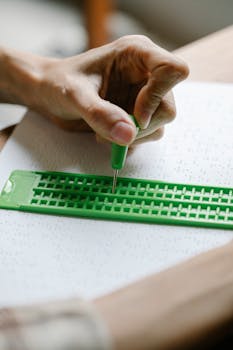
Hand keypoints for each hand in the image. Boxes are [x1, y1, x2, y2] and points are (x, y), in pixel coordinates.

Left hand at [35, 35, 188, 144]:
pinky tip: (107, 135)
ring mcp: (142, 96)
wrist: (49, 95)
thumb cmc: (59, 82)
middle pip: (167, 107)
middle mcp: (145, 74)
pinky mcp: (136, 114)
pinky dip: (128, 142)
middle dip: (142, 126)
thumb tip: (128, 135)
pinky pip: (146, 134)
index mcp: (136, 54)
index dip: (159, 95)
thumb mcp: (75, 95)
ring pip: (159, 124)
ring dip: (132, 137)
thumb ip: (100, 114)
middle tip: (115, 131)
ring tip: (102, 132)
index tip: (136, 115)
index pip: (173, 70)